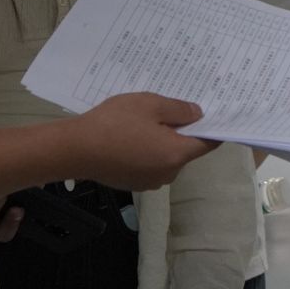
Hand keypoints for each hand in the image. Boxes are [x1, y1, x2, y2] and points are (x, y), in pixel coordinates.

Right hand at [70, 92, 215, 190]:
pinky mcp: (132, 184)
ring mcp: (149, 182)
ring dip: (161, 141)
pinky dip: (146, 151)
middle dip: (181, 131)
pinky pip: (149, 164)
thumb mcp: (150, 105)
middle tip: (169, 108)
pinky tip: (129, 136)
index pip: (207, 144)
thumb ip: (179, 110)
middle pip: (184, 151)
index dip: (213, 128)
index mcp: (176, 155)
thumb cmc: (115, 124)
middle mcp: (167, 174)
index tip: (214, 113)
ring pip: (165, 158)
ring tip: (145, 120)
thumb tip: (198, 115)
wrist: (75, 150)